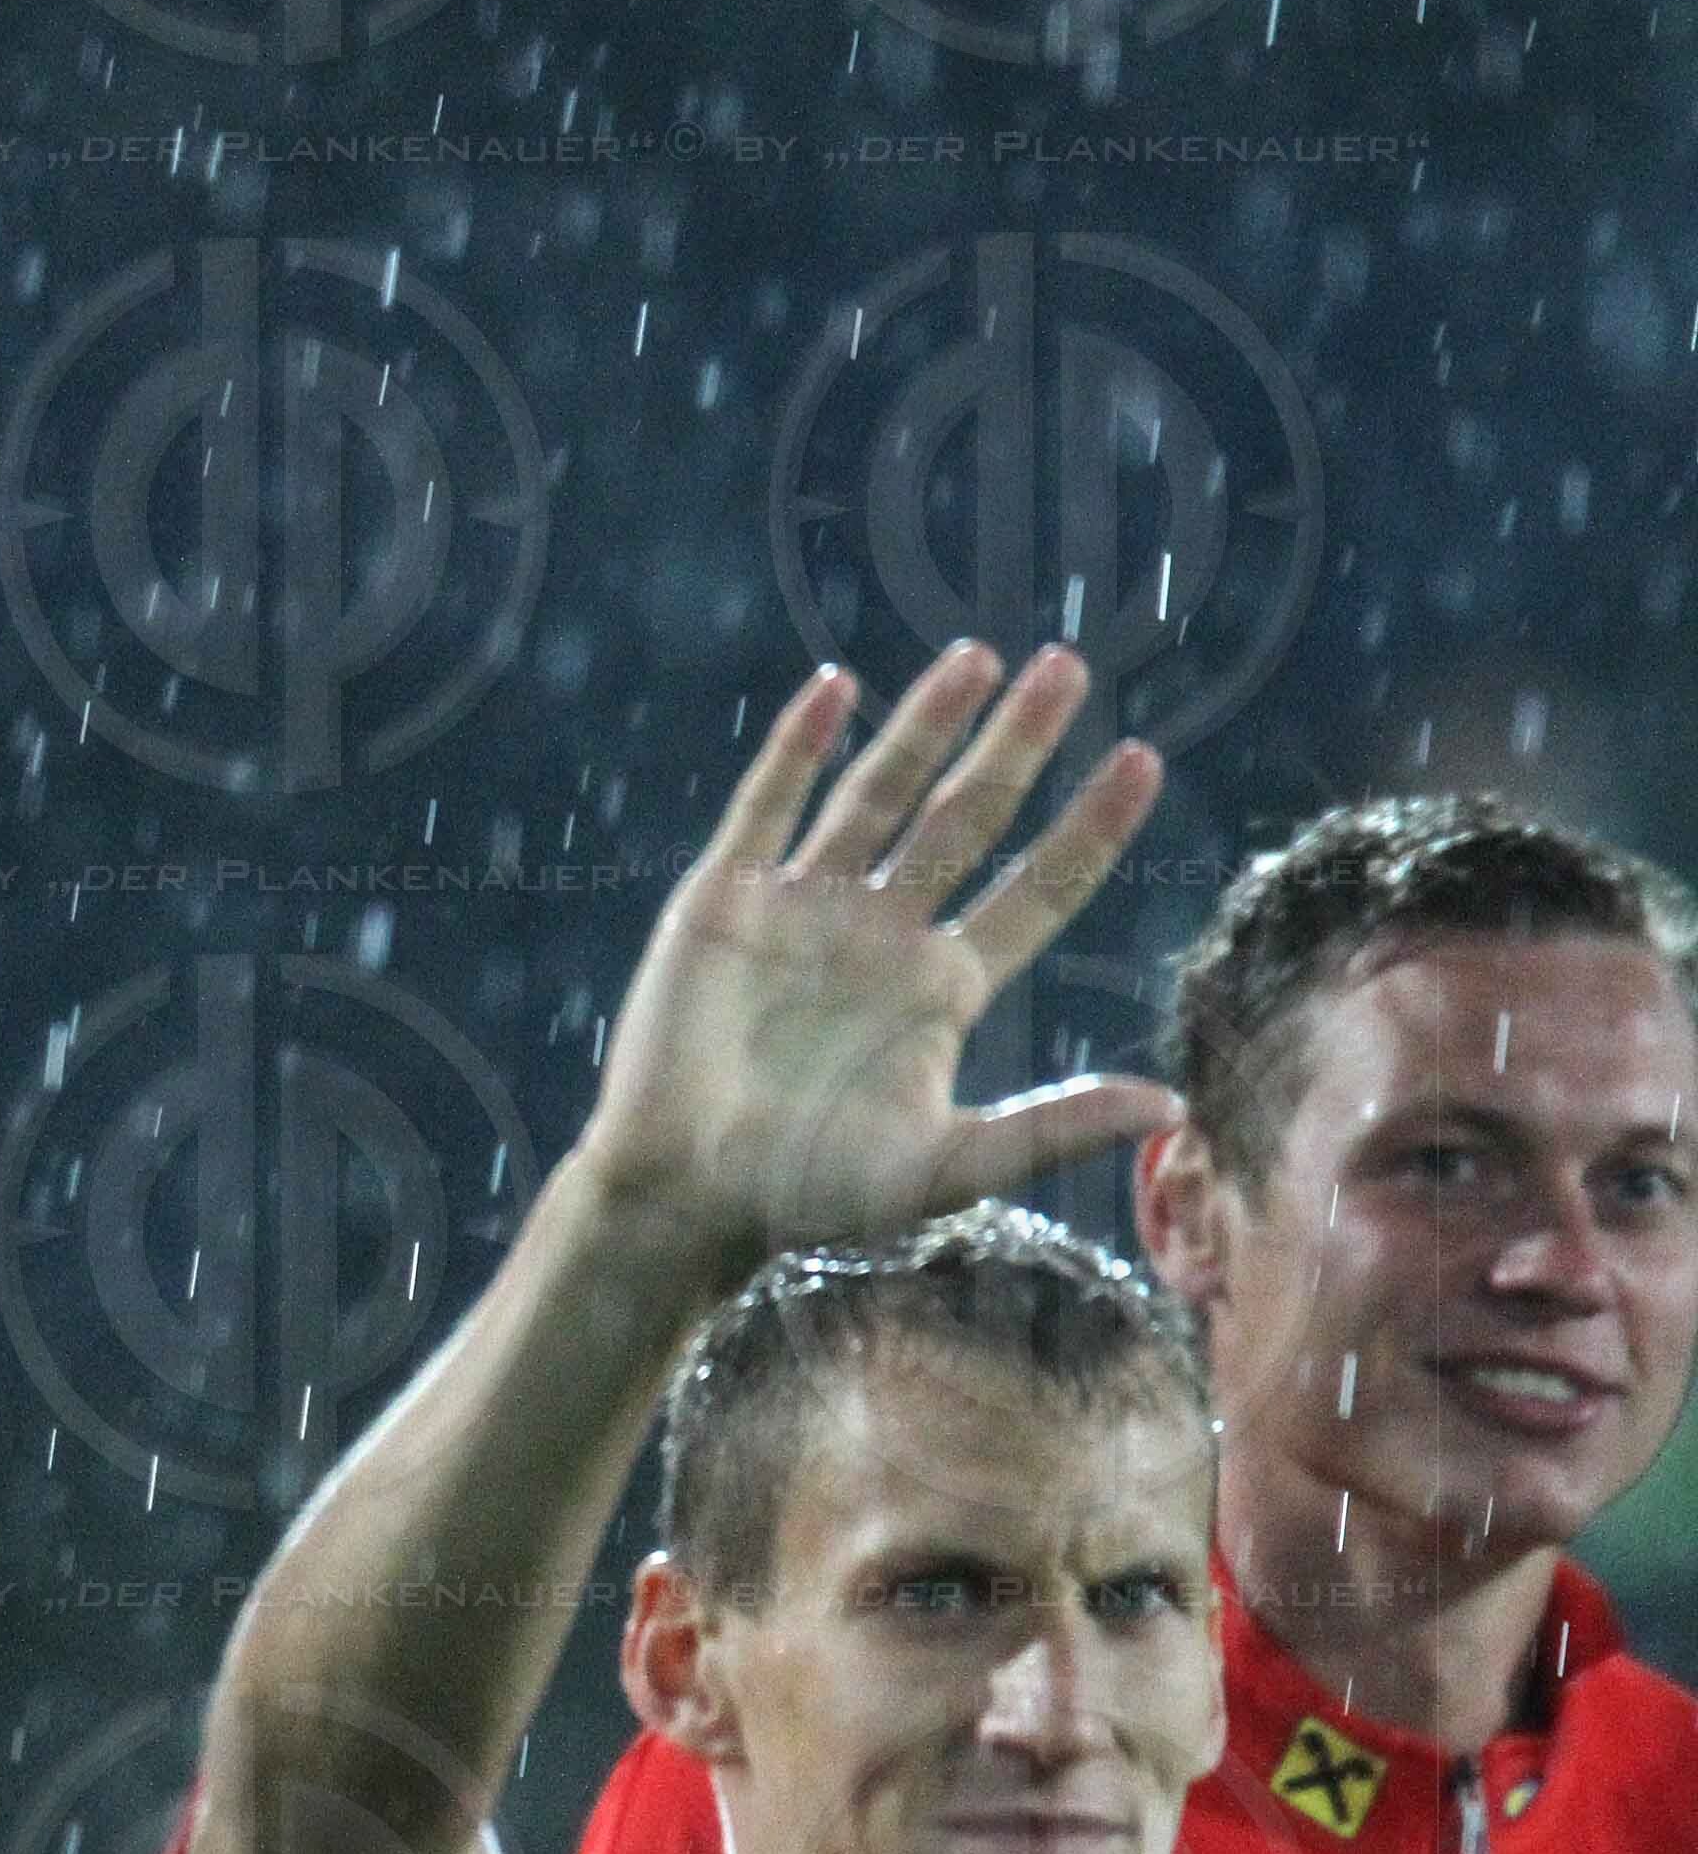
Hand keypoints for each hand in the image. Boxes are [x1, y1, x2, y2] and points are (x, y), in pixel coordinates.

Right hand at [579, 640, 1174, 1279]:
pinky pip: (767, 807)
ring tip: (980, 656)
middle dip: (1019, 744)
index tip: (1139, 760)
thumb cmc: (807, 1197)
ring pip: (878, 795)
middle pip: (968, 818)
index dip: (1089, 827)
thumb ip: (1050, 1130)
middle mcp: (882, 936)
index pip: (1037, 887)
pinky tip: (837, 689)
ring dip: (926, 725)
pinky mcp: (724, 902)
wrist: (682, 1195)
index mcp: (942, 991)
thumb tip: (1172, 1106)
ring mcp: (802, 910)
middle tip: (1069, 667)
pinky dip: (799, 749)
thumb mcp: (945, 1169)